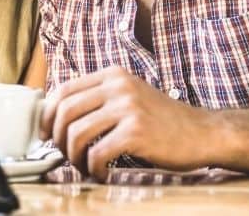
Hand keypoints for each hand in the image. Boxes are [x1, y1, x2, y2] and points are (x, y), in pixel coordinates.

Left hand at [40, 66, 206, 180]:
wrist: (202, 133)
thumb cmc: (163, 121)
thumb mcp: (130, 96)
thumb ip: (100, 99)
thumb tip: (58, 117)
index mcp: (113, 75)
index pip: (64, 90)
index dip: (47, 115)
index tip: (46, 134)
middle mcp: (118, 86)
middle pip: (65, 111)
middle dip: (58, 139)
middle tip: (66, 155)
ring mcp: (127, 107)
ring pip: (76, 133)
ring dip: (74, 157)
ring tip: (84, 166)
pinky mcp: (136, 131)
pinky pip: (97, 153)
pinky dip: (93, 168)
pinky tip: (101, 173)